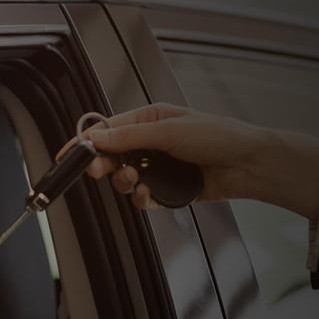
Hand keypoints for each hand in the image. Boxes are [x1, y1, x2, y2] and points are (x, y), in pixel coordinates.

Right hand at [74, 103, 318, 218]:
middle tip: (102, 173)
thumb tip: (98, 137)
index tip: (69, 154)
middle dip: (105, 166)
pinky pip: (144, 197)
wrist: (249, 164)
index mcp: (148, 120)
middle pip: (112, 156)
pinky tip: (148, 196)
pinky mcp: (168, 189)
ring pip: (126, 180)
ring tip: (135, 184)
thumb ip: (131, 136)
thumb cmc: (218, 136)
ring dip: (125, 184)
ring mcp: (159, 167)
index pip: (108, 130)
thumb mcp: (169, 130)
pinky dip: (142, 199)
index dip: (87, 142)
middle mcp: (151, 143)